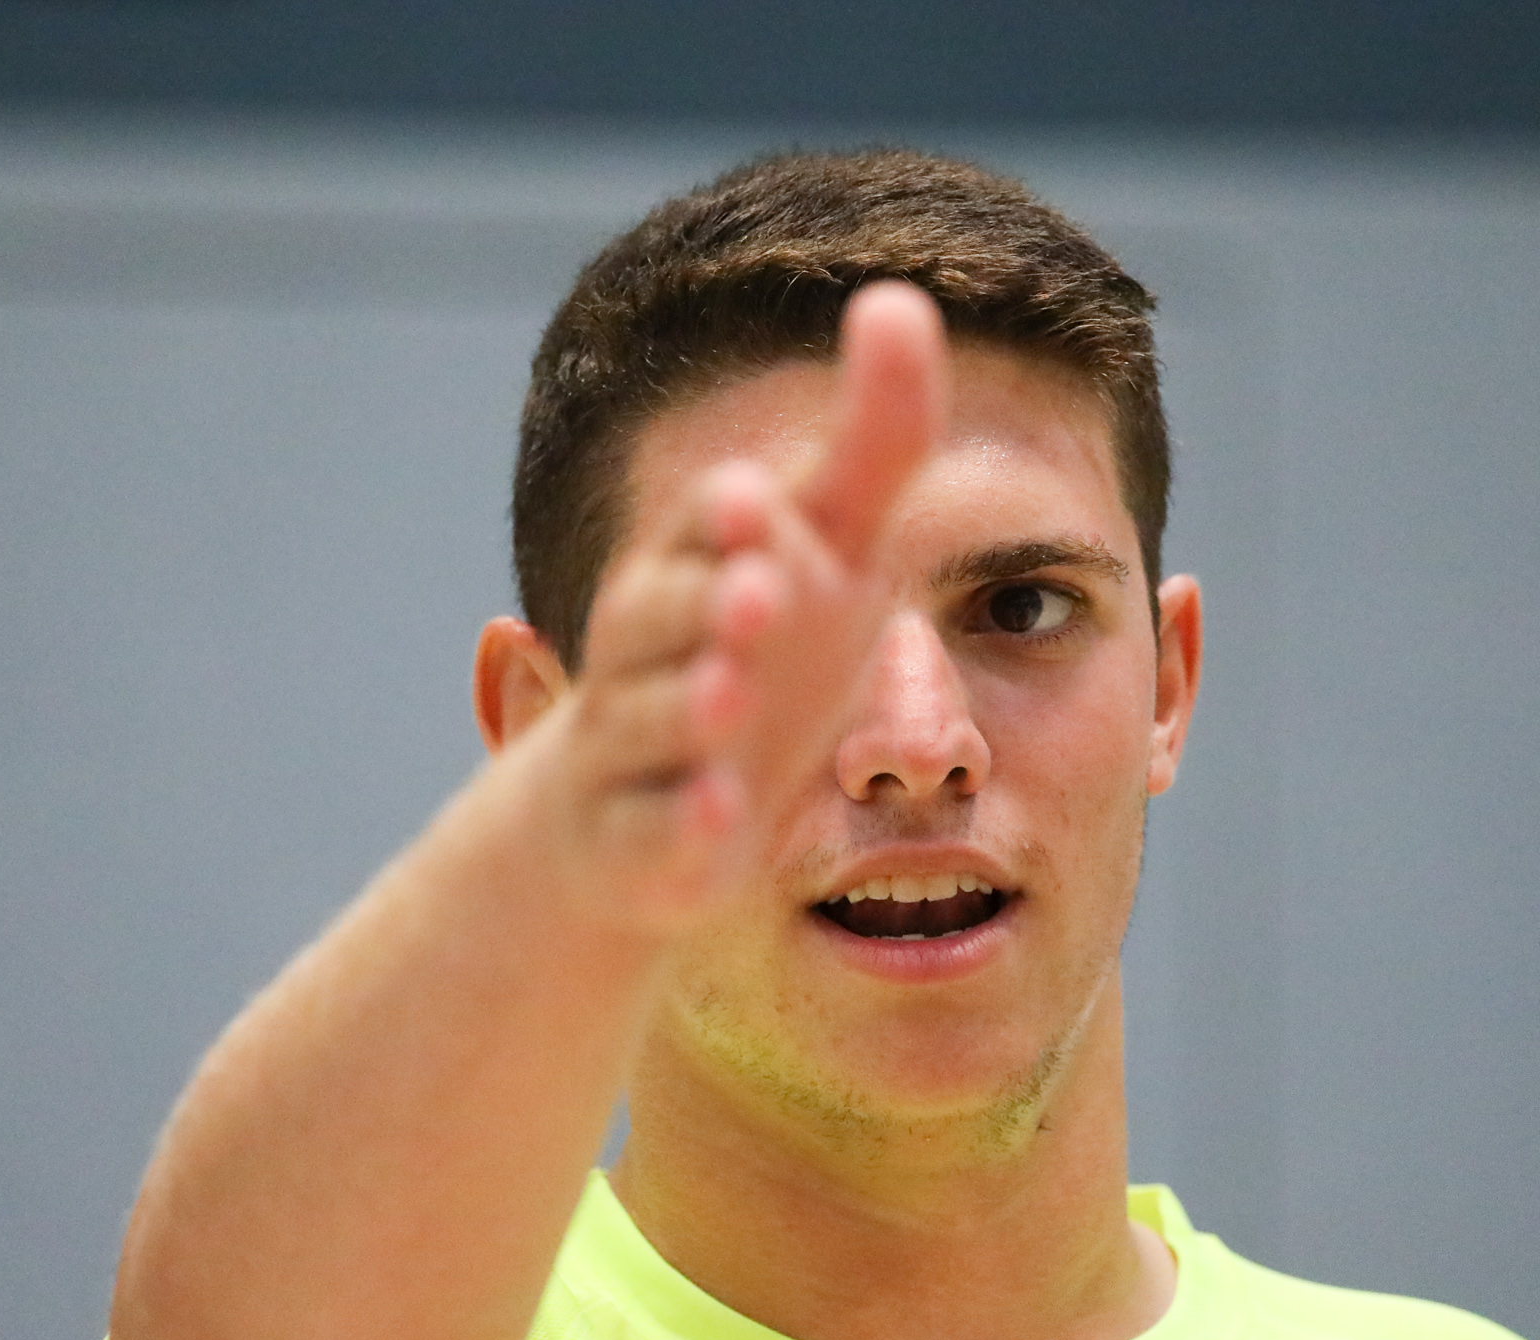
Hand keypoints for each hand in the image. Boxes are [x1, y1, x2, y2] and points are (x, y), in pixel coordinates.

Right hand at [532, 280, 948, 930]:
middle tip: (758, 591)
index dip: (725, 519)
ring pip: (647, 721)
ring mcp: (639, 749)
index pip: (703, 530)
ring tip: (728, 693)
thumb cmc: (757, 656)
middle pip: (658, 617)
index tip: (757, 499)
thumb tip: (900, 297)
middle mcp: (653, 650)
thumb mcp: (830, 552)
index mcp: (696, 567)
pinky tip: (720, 820)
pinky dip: (680, 825)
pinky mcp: (642, 842)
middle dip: (704, 603)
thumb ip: (871, 443)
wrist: (643, 810)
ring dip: (686, 705)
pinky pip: (651, 833)